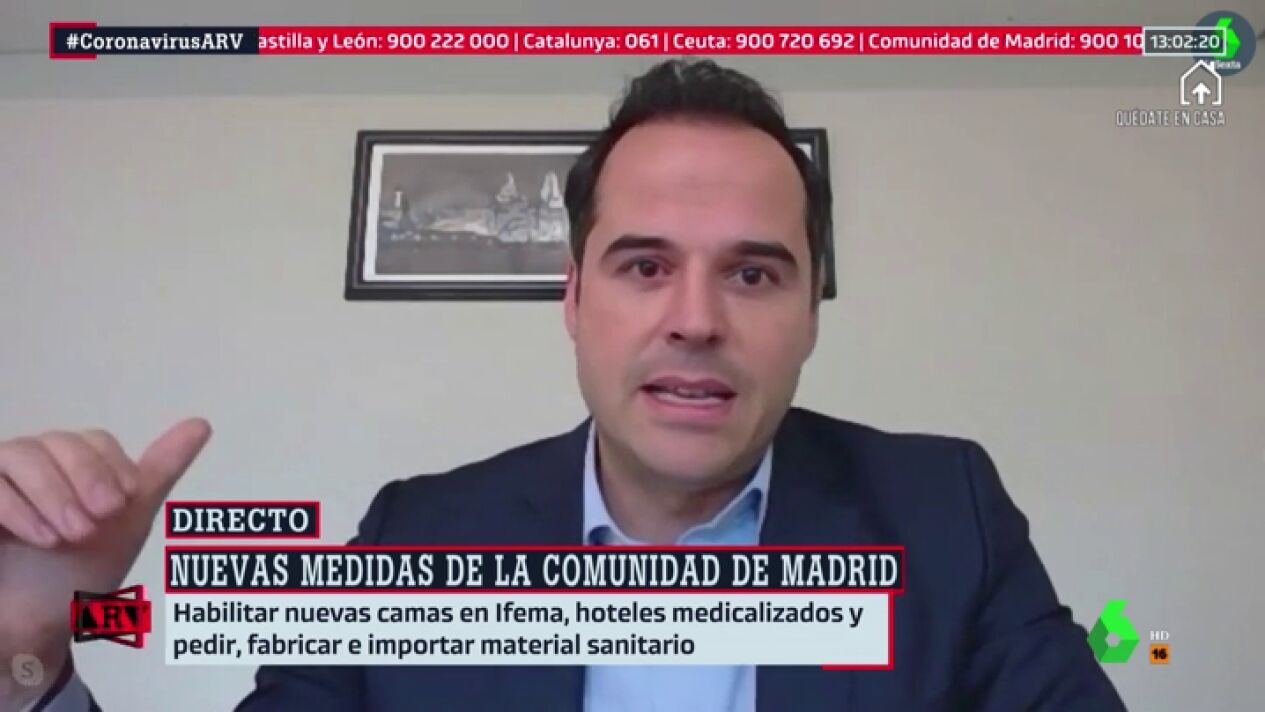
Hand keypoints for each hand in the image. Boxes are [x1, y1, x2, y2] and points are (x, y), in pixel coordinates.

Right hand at [0, 419, 210, 705]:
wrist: (32, 625)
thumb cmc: (79, 573)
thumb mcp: (127, 521)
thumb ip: (160, 471)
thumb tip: (202, 424)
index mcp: (72, 465)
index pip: (93, 441)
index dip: (111, 467)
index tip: (125, 502)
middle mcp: (33, 464)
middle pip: (58, 442)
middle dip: (85, 479)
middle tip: (99, 521)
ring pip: (21, 454)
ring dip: (54, 495)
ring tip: (71, 536)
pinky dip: (15, 507)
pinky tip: (40, 537)